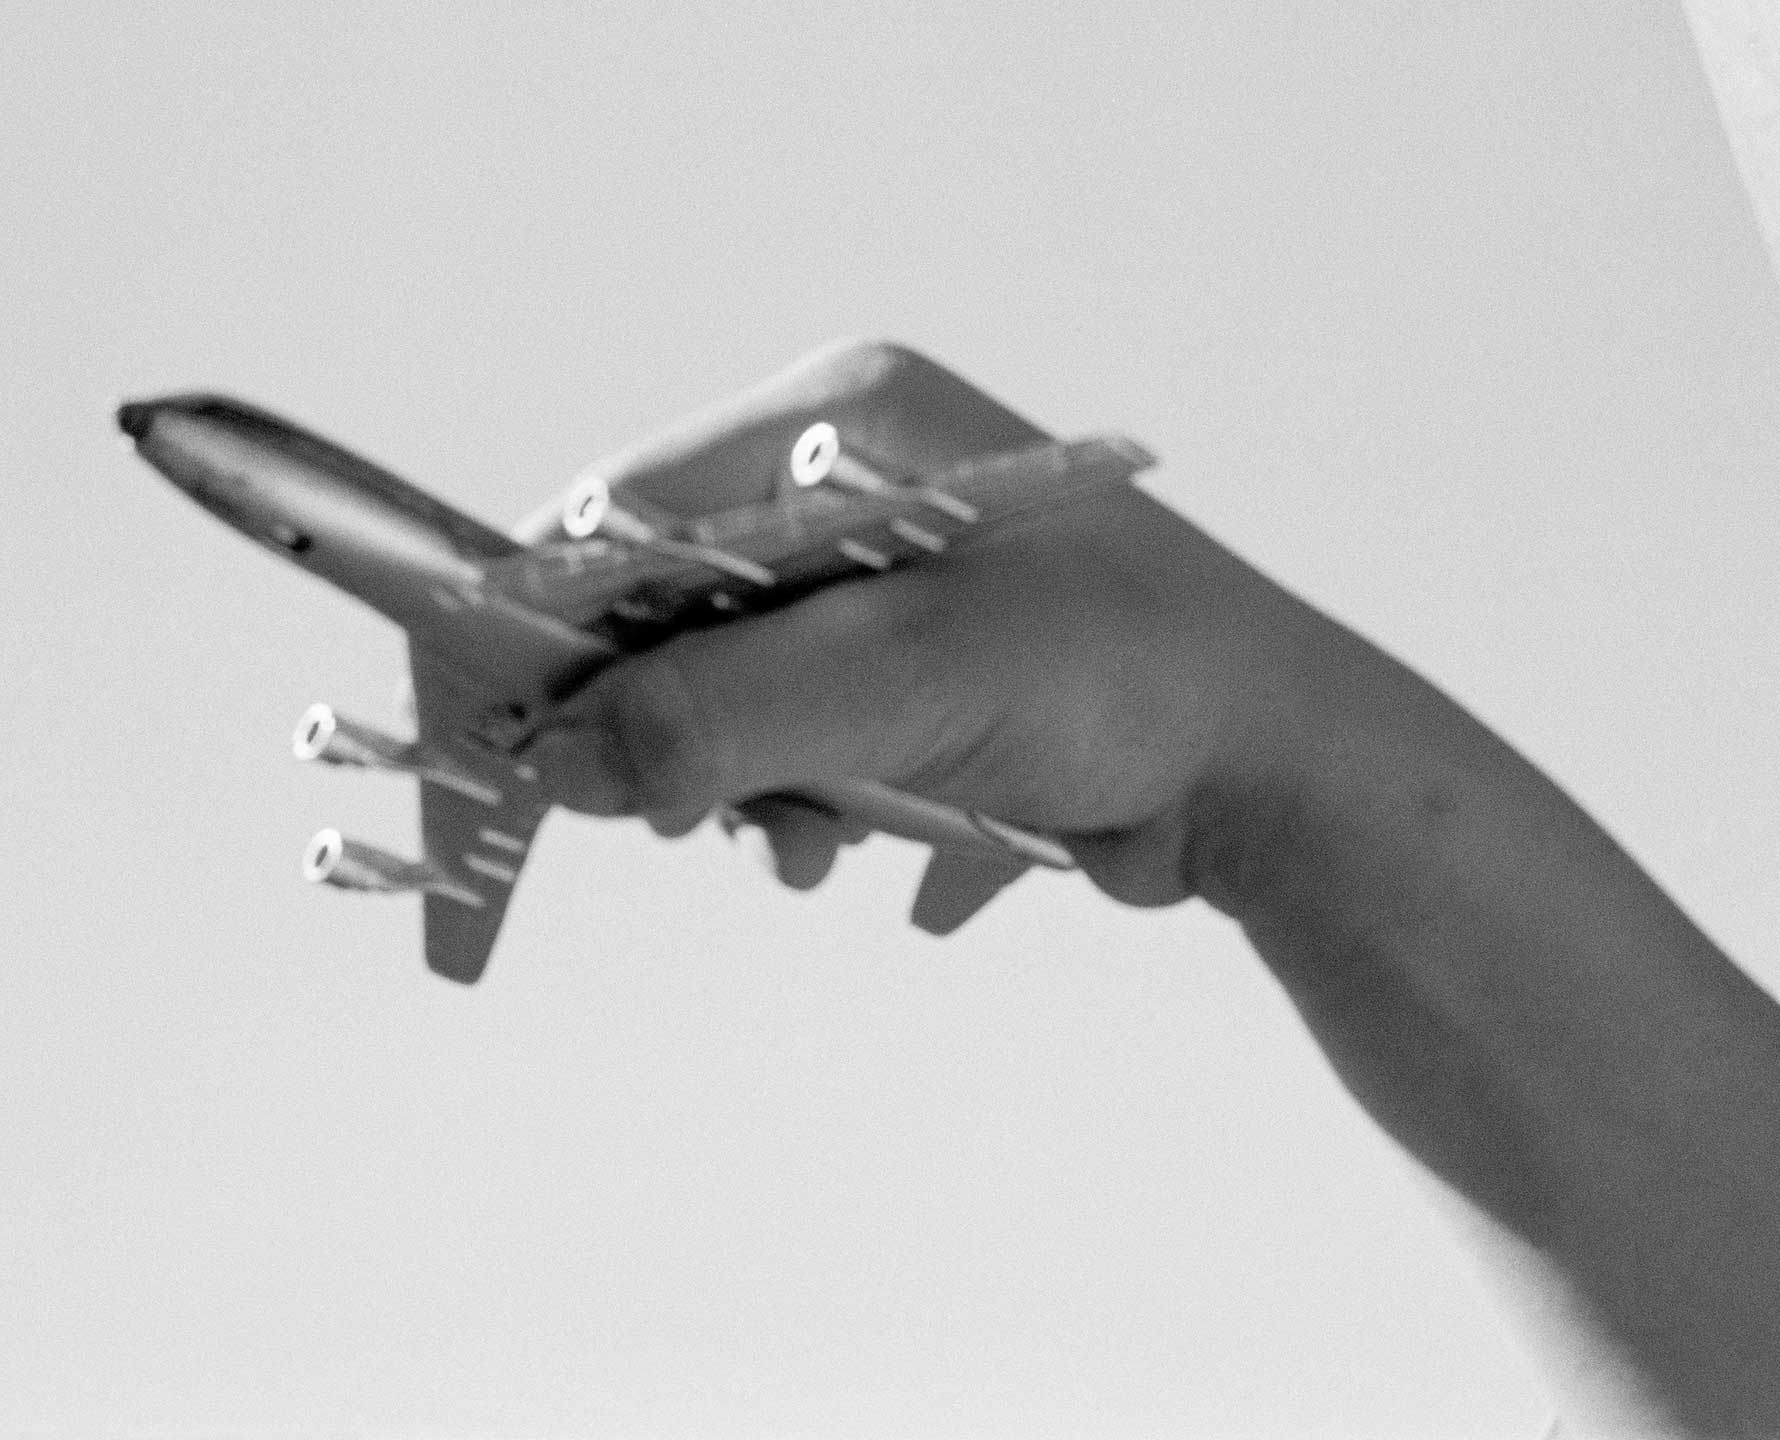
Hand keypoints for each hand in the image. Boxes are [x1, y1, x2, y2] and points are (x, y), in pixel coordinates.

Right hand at [524, 339, 1364, 912]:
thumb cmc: (1120, 681)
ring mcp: (901, 575)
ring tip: (816, 851)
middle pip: (677, 608)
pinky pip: (819, 736)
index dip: (549, 629)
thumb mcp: (902, 689)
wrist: (1283, 771)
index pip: (633, 509)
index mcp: (849, 426)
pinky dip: (833, 807)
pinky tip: (898, 859)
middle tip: (674, 823)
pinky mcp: (934, 668)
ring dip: (764, 786)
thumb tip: (561, 762)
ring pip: (744, 688)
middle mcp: (865, 481)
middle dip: (675, 728)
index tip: (496, 741)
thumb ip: (720, 717)